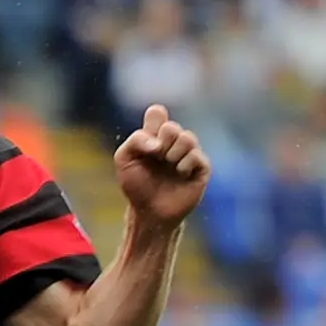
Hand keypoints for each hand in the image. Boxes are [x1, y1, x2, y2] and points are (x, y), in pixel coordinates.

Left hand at [113, 104, 209, 227]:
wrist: (150, 213)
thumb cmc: (137, 186)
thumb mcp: (124, 160)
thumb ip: (135, 141)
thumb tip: (157, 142)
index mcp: (154, 136)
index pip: (158, 112)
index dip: (155, 120)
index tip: (149, 140)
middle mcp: (173, 142)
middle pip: (172, 126)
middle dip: (162, 142)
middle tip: (157, 158)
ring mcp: (188, 154)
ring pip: (188, 137)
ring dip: (173, 154)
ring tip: (169, 166)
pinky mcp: (201, 168)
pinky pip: (197, 155)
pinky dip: (185, 165)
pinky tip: (180, 175)